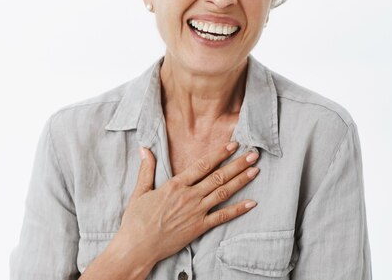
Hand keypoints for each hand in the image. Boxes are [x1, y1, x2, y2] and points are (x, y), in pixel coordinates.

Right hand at [112, 142, 258, 269]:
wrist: (138, 246)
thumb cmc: (136, 220)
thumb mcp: (139, 191)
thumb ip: (146, 169)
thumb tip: (144, 149)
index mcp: (175, 185)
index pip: (202, 165)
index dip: (219, 154)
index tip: (232, 145)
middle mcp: (189, 196)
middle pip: (218, 176)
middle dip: (237, 164)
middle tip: (253, 154)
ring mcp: (196, 212)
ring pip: (223, 193)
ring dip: (241, 180)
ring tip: (255, 170)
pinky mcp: (199, 228)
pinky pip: (222, 216)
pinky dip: (238, 209)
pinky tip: (251, 203)